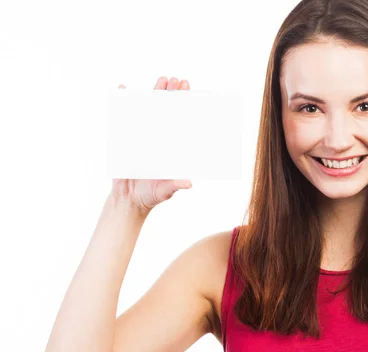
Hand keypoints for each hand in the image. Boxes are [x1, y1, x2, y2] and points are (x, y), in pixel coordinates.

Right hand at [111, 77, 192, 213]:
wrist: (128, 200)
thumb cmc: (151, 195)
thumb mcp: (164, 190)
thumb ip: (175, 186)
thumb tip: (189, 183)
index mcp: (171, 146)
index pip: (180, 121)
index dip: (184, 106)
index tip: (189, 91)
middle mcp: (158, 138)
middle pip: (167, 111)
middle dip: (172, 95)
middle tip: (177, 80)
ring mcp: (141, 136)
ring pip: (149, 111)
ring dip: (154, 94)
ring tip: (162, 79)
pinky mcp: (124, 138)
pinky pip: (124, 118)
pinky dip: (122, 103)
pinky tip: (123, 88)